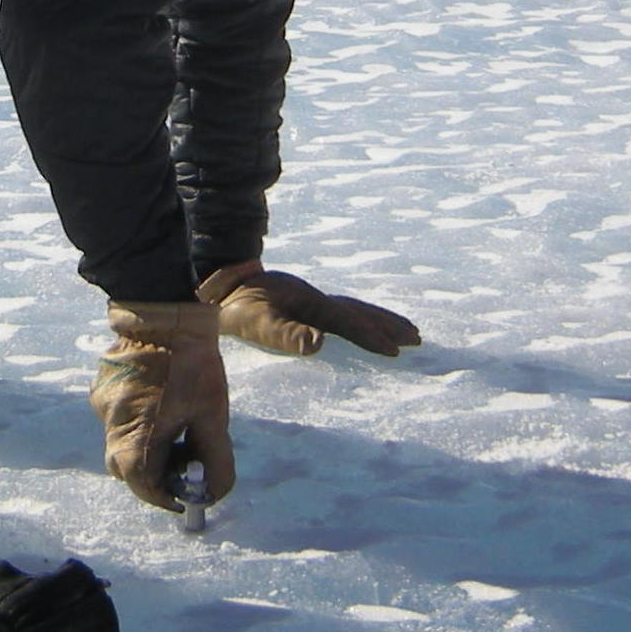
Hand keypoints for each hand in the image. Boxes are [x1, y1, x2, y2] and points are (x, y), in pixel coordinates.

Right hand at [89, 301, 234, 510]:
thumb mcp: (213, 415)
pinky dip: (136, 422)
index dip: (165, 498)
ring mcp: (102, 402)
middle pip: (126, 468)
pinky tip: (160, 401)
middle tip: (182, 462)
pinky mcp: (101, 385)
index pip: (142, 486)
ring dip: (145, 447)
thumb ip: (215, 460)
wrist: (164, 310)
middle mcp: (111, 423)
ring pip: (119, 442)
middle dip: (153, 474)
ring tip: (175, 426)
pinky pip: (116, 417)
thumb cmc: (192, 365)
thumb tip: (213, 491)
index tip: (184, 496)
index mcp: (136, 434)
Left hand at [197, 260, 420, 357]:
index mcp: (307, 302)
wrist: (212, 280)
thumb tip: (318, 345)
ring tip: (403, 331)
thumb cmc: (231, 306)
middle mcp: (311, 297)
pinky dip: (353, 318)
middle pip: (356, 311)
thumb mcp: (256, 323)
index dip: (371, 336)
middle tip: (418, 337)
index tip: (396, 351)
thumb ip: (286, 334)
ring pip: (348, 308)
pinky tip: (352, 324)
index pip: (347, 322)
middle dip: (386, 324)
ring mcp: (304, 298)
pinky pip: (335, 311)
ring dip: (375, 319)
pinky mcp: (295, 301)